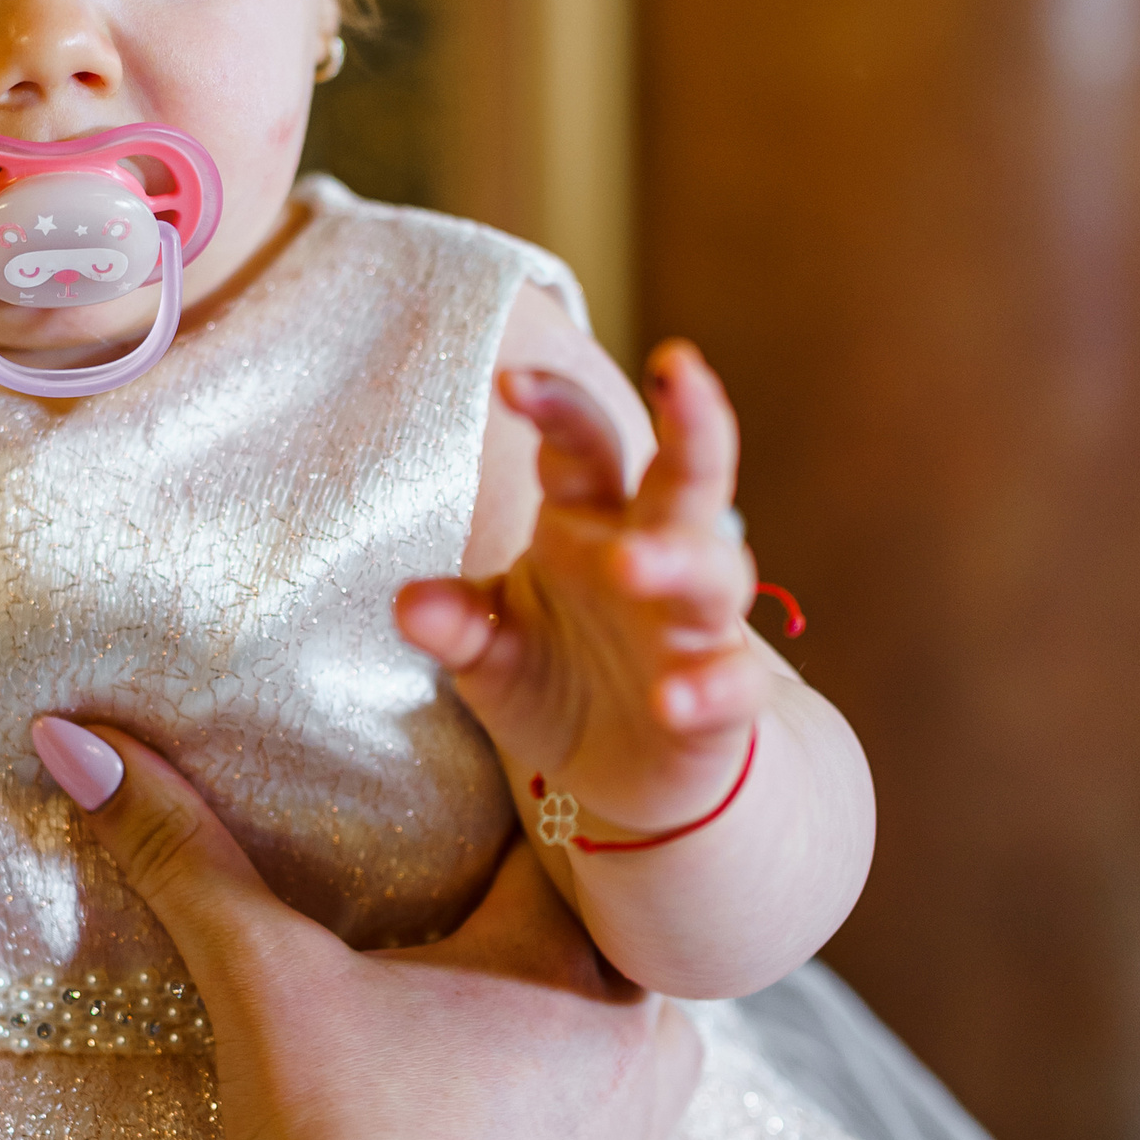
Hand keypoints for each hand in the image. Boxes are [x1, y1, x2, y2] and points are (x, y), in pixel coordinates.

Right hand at [30, 715, 827, 1139]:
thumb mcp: (252, 976)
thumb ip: (175, 847)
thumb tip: (69, 731)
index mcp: (554, 962)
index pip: (563, 842)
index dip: (530, 802)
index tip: (509, 760)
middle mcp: (622, 1051)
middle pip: (617, 951)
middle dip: (569, 922)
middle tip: (503, 894)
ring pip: (665, 1068)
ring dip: (632, 1036)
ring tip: (605, 1012)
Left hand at [396, 340, 768, 839]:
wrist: (625, 773)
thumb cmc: (559, 679)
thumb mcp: (491, 650)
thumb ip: (458, 623)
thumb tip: (407, 602)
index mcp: (593, 522)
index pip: (583, 447)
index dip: (556, 408)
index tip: (510, 380)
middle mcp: (657, 556)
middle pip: (687, 475)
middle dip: (692, 421)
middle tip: (679, 366)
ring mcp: (698, 625)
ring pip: (715, 572)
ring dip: (678, 561)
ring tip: (628, 564)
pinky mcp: (726, 697)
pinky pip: (732, 682)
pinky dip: (709, 686)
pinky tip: (675, 697)